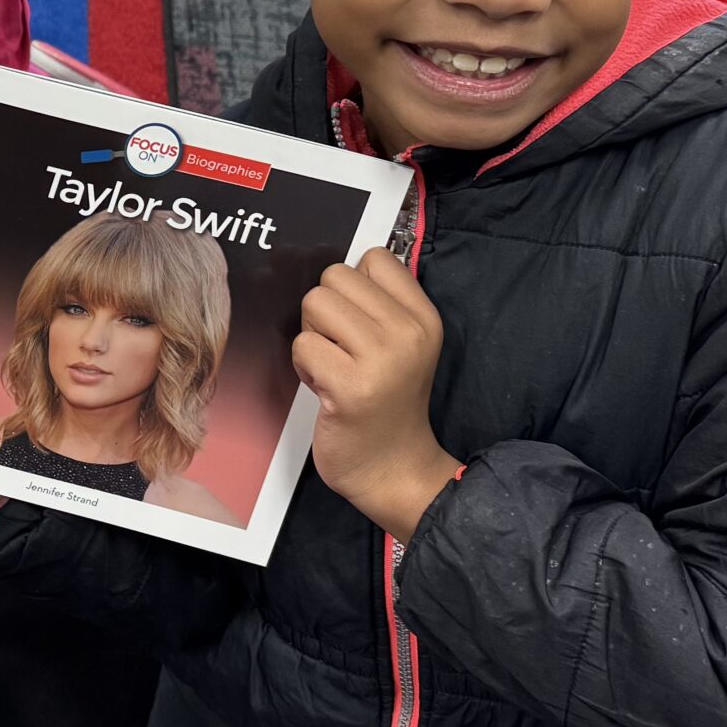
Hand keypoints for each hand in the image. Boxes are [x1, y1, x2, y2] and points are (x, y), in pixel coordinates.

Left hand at [292, 249, 460, 541]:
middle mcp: (408, 332)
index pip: (374, 258)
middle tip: (341, 352)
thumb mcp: (401, 345)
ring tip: (334, 368)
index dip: (352, 288)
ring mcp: (381, 359)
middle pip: (334, 278)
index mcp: (423, 317)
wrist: (394, 468)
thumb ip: (378, 303)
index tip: (358, 325)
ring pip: (315, 305)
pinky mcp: (351, 386)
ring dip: (313, 338)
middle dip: (325, 314)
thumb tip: (337, 270)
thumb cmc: (387, 402)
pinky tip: (327, 390)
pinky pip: (303, 346)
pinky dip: (304, 368)